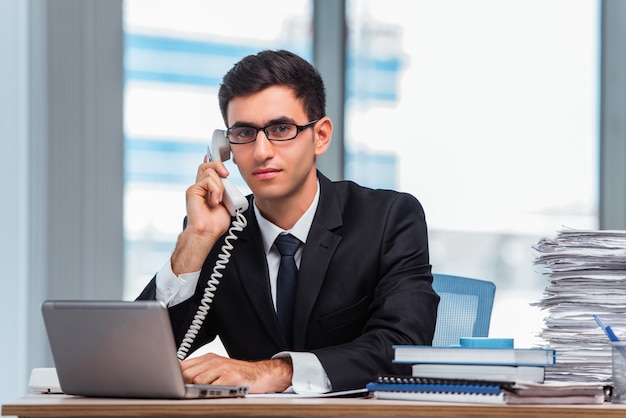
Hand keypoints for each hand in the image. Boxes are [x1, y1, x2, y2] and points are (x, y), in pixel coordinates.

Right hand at [170, 159, 233, 274]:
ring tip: (219, 199)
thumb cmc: (215, 223)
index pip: (207, 169)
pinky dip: (216, 190)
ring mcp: (196, 188)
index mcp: (207, 189)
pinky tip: (215, 201)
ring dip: (220, 186)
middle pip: (207, 165)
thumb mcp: (226, 202)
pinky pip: (208, 180)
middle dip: (219, 166)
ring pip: (210, 172)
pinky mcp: (193, 190)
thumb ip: (225, 190)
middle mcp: (200, 187)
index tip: (217, 156)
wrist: (207, 232)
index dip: (212, 161)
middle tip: (226, 175)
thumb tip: (226, 180)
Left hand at [181, 353, 292, 393]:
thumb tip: (179, 380)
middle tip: (188, 392)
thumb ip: (200, 371)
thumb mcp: (218, 369)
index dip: (175, 376)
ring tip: (204, 393)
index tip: (170, 384)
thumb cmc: (239, 375)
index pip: (183, 365)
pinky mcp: (230, 379)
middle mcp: (214, 361)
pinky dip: (210, 392)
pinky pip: (212, 387)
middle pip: (187, 374)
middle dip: (184, 385)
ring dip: (197, 390)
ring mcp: (222, 369)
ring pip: (197, 381)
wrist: (262, 374)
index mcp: (209, 358)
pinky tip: (214, 394)